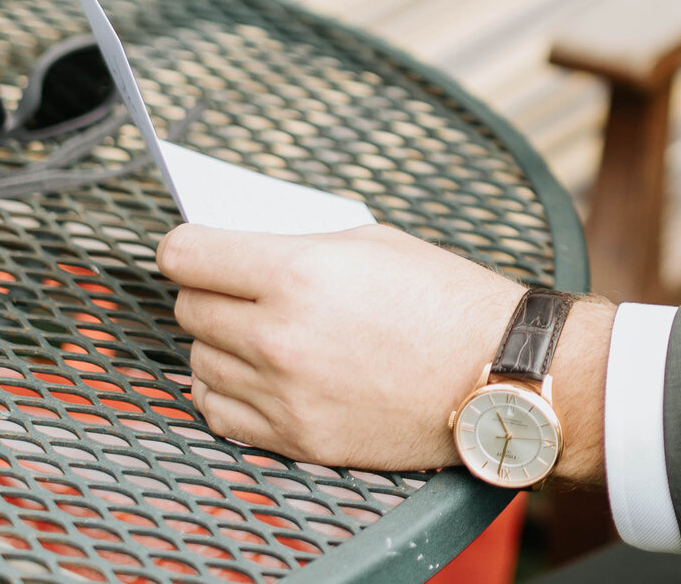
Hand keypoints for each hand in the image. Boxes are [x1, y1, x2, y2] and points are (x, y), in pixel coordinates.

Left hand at [157, 222, 610, 481]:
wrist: (495, 372)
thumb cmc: (442, 299)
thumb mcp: (369, 241)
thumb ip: (294, 244)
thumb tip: (240, 245)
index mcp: (296, 274)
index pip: (184, 254)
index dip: (185, 245)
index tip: (194, 248)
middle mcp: (278, 337)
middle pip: (187, 308)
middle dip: (208, 292)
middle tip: (238, 288)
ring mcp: (283, 394)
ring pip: (198, 362)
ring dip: (220, 344)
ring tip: (261, 333)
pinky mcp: (295, 439)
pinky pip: (219, 413)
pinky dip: (228, 393)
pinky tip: (257, 375)